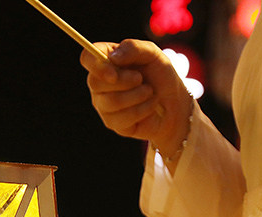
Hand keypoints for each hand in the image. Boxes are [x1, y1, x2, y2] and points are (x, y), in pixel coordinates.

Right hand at [81, 39, 192, 158]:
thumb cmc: (160, 75)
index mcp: (106, 61)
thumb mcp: (152, 54)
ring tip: (149, 92)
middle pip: (95, 82)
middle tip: (140, 79)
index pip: (87, 58)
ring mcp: (104, 105)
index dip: (95, 65)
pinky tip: (150, 106)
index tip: (113, 73)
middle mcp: (100, 83)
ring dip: (137, 95)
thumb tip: (113, 57)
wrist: (174, 103)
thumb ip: (133, 48)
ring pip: (111, 101)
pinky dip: (142, 110)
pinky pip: (122, 118)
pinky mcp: (112, 123)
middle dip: (123, 81)